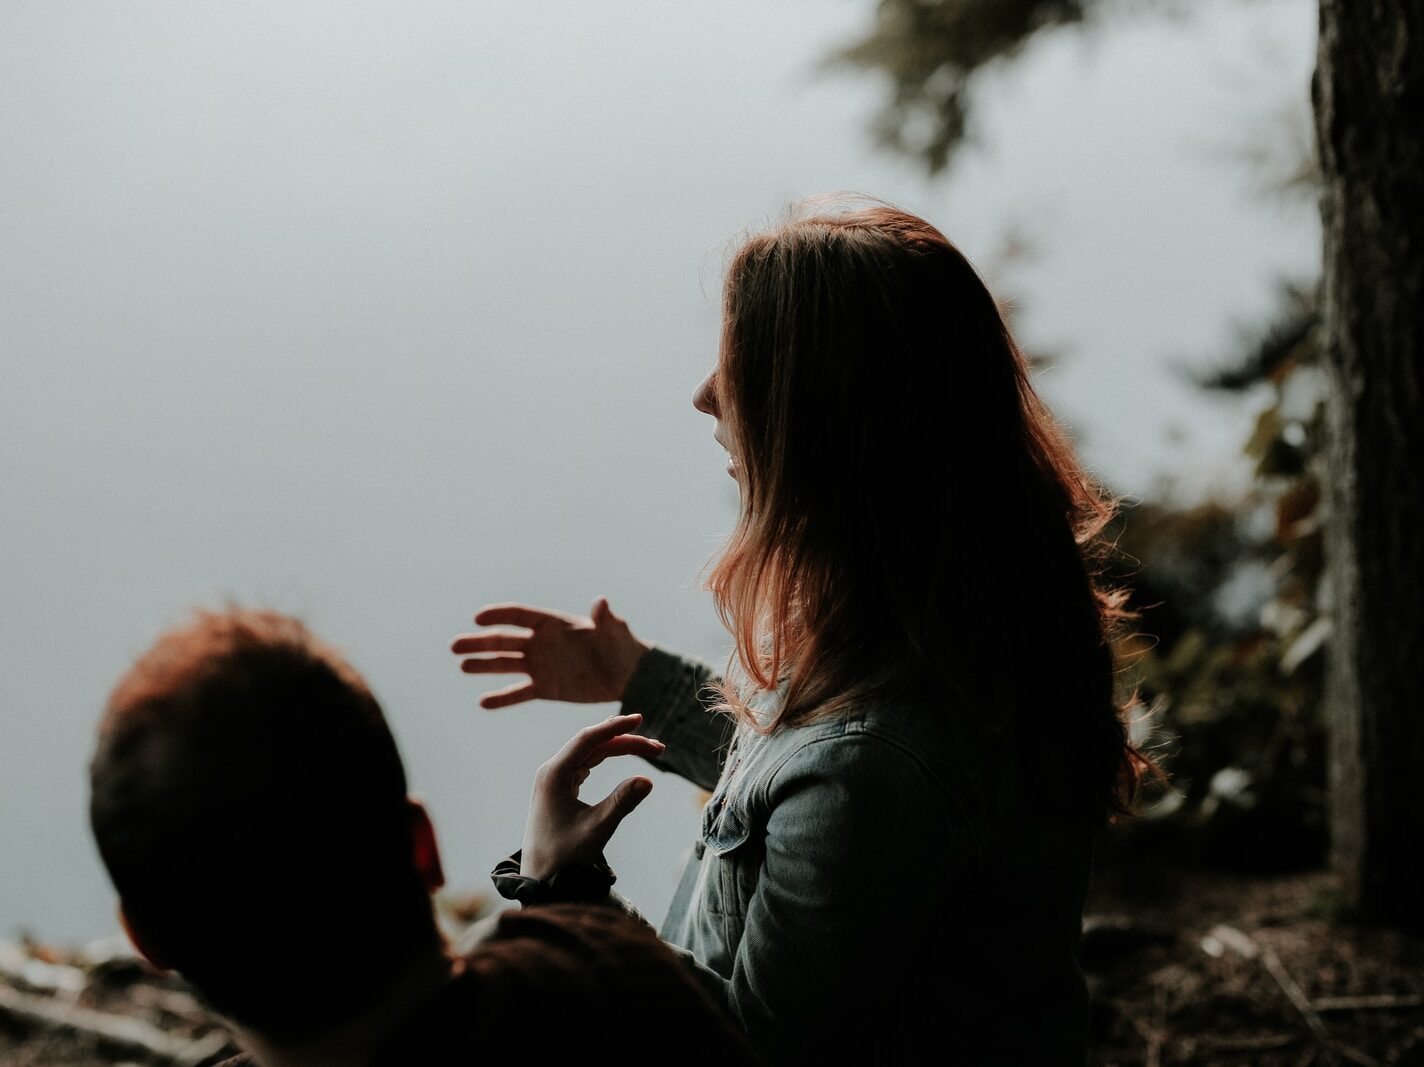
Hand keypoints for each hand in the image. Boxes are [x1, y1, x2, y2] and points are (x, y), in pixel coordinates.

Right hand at [451, 598, 650, 709]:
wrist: (627, 675)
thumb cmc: (622, 646)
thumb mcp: (614, 631)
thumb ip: (605, 619)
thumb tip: (601, 602)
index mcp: (553, 624)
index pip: (519, 615)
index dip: (499, 615)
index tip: (478, 619)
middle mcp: (541, 643)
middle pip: (504, 640)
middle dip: (480, 642)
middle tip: (455, 646)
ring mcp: (540, 666)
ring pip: (506, 665)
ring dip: (483, 665)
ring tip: (462, 666)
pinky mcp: (545, 688)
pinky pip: (519, 693)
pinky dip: (502, 698)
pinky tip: (483, 702)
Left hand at [520, 713, 663, 879]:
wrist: (540, 879)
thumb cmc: (564, 857)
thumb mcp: (596, 829)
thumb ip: (621, 803)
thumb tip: (648, 780)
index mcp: (553, 774)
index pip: (587, 739)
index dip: (615, 727)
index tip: (639, 719)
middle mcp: (552, 772)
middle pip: (592, 744)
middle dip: (625, 741)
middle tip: (658, 749)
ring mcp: (555, 779)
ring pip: (591, 753)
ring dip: (619, 749)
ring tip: (650, 749)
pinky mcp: (560, 789)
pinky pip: (586, 764)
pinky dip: (607, 758)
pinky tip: (621, 752)